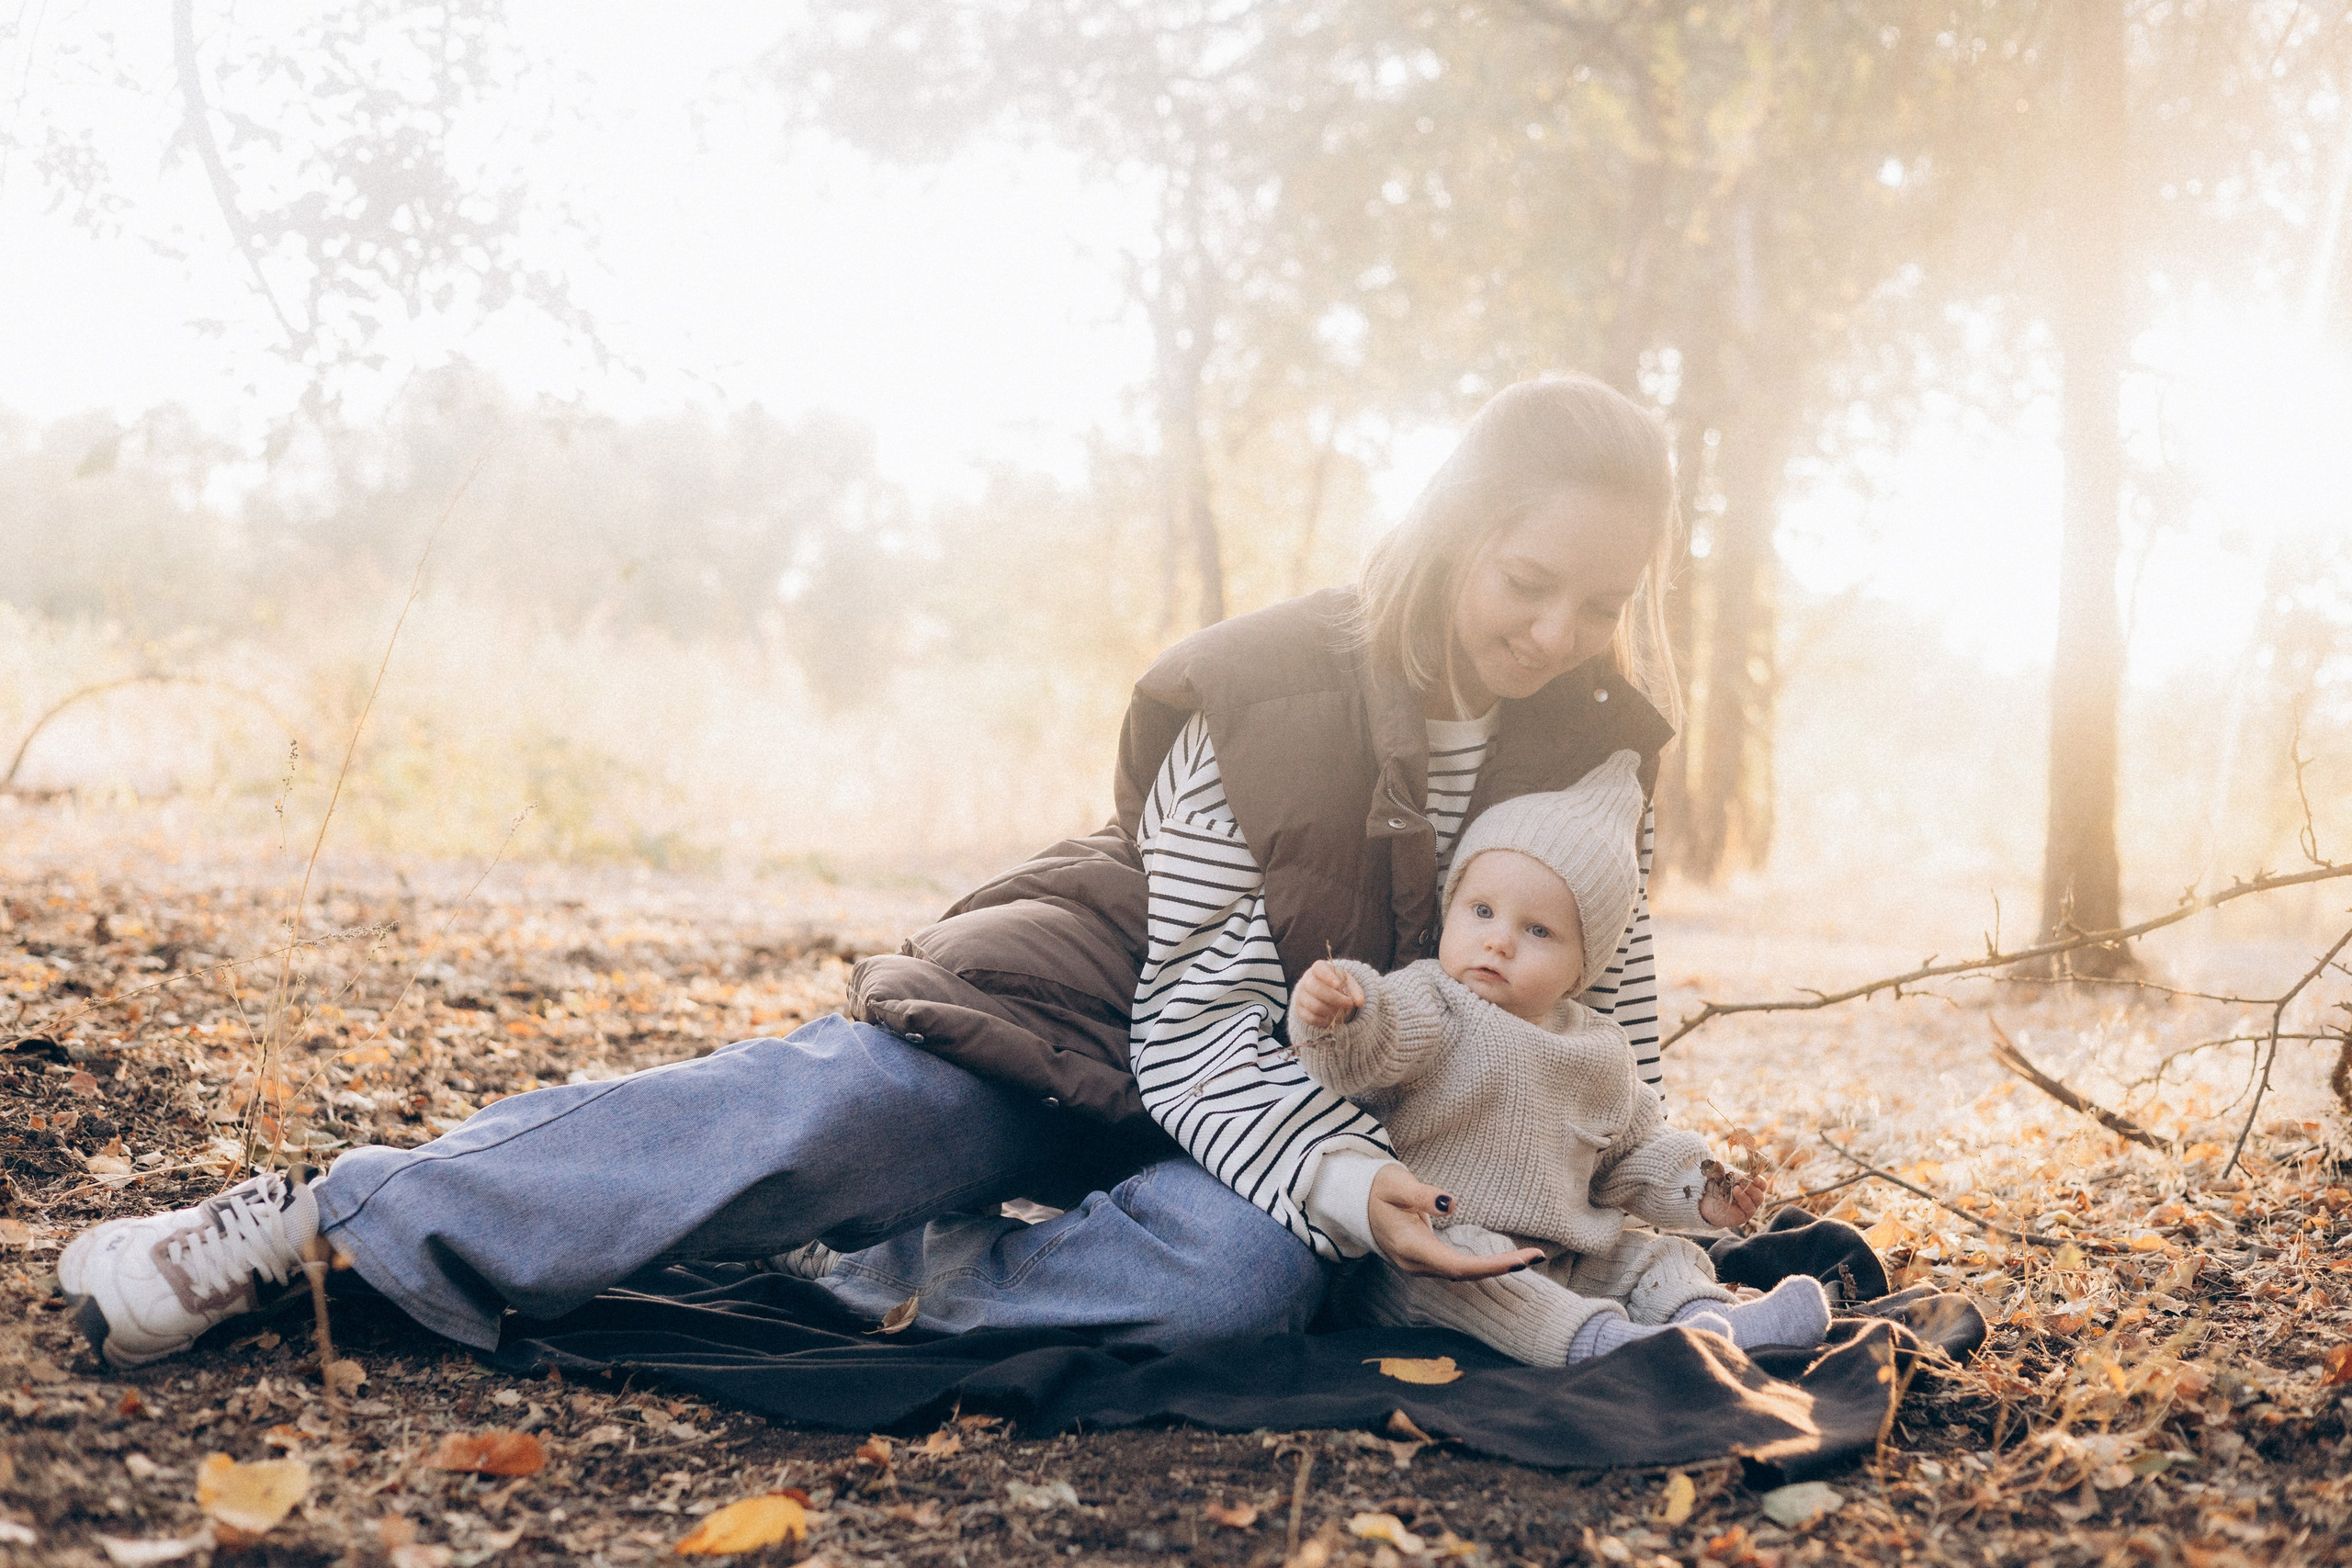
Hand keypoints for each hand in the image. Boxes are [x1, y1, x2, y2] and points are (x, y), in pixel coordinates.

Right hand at [1293, 959, 1365, 1030]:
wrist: (1323, 994)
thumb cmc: (1337, 985)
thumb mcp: (1348, 984)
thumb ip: (1355, 992)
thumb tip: (1360, 1002)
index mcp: (1319, 968)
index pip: (1319, 969)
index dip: (1327, 976)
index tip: (1338, 984)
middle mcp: (1307, 980)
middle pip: (1317, 989)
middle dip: (1336, 999)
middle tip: (1349, 1004)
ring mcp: (1301, 996)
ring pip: (1314, 1006)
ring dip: (1331, 1011)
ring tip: (1339, 1010)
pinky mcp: (1299, 1010)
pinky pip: (1311, 1018)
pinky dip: (1324, 1020)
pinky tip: (1331, 1017)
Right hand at [1367, 1164, 1542, 1278]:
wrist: (1353, 1202)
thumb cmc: (1376, 1189)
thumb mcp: (1396, 1184)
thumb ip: (1422, 1195)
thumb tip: (1451, 1204)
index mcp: (1410, 1247)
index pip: (1458, 1265)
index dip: (1491, 1266)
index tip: (1521, 1259)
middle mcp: (1415, 1263)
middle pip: (1465, 1274)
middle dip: (1501, 1267)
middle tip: (1537, 1256)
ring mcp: (1419, 1265)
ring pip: (1463, 1274)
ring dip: (1495, 1268)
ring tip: (1528, 1257)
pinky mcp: (1425, 1260)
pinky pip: (1458, 1268)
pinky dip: (1483, 1265)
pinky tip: (1504, 1260)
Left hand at [1698, 1158, 1767, 1229]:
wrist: (1704, 1199)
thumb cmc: (1717, 1186)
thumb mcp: (1726, 1177)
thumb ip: (1736, 1176)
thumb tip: (1745, 1176)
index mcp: (1750, 1188)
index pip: (1761, 1186)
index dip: (1761, 1182)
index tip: (1755, 1178)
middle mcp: (1751, 1200)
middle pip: (1760, 1195)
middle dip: (1753, 1188)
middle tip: (1742, 1182)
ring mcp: (1747, 1209)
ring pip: (1755, 1203)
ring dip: (1747, 1194)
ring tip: (1735, 1188)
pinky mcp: (1741, 1217)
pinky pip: (1747, 1211)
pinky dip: (1743, 1201)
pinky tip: (1734, 1194)